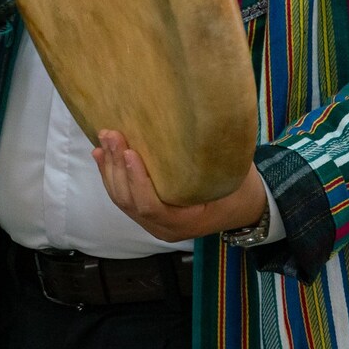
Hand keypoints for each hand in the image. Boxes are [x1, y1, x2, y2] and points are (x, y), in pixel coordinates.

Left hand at [91, 129, 268, 242]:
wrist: (246, 208)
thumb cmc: (240, 189)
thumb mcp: (232, 175)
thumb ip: (212, 158)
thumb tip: (202, 120)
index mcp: (185, 223)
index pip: (151, 207)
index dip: (137, 180)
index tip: (130, 152)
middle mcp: (164, 227)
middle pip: (130, 201)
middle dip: (117, 167)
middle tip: (111, 134)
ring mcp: (153, 222)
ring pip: (121, 199)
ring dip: (109, 168)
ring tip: (105, 138)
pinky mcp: (146, 212)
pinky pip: (123, 196)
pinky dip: (110, 174)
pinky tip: (101, 153)